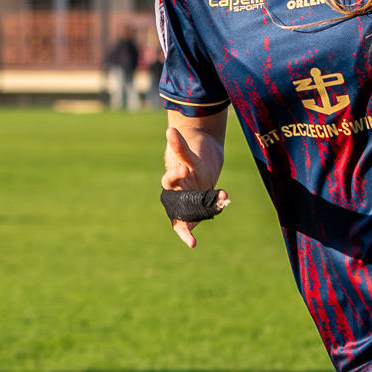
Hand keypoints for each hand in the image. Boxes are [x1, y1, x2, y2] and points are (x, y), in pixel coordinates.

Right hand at [163, 127, 226, 249]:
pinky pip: (196, 223)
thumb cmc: (191, 162)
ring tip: (191, 240)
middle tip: (187, 225)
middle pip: (175, 207)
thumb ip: (181, 147)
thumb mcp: (190, 155)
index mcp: (171, 181)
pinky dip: (197, 228)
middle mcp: (175, 197)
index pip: (169, 179)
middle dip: (183, 210)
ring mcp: (185, 208)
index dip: (175, 174)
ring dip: (190, 226)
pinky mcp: (194, 216)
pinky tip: (195, 241)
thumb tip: (170, 130)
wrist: (202, 170)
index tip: (185, 168)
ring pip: (184, 219)